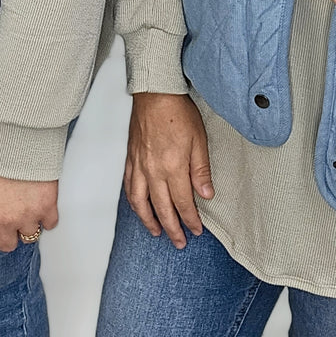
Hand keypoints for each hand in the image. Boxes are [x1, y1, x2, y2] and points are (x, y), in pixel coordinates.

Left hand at [0, 166, 58, 252]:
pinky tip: (43, 205)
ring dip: (30, 224)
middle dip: (10, 234)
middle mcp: (5, 220)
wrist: (18, 142)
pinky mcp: (47, 208)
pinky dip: (48, 216)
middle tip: (13, 221)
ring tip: (29, 210)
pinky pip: (50, 224)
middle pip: (8, 245)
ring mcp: (28, 216)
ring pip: (30, 236)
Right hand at [124, 92, 211, 248]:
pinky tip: (138, 207)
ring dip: (148, 221)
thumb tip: (206, 195)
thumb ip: (201, 171)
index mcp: (173, 168)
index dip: (190, 220)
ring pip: (140, 202)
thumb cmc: (178, 113)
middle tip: (179, 242)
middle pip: (161, 208)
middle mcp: (153, 172)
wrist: (155, 94)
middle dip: (172, 229)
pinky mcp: (130, 159)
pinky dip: (134, 202)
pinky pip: (129, 187)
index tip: (196, 231)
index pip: (183, 203)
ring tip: (157, 232)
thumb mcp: (199, 141)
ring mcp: (139, 166)